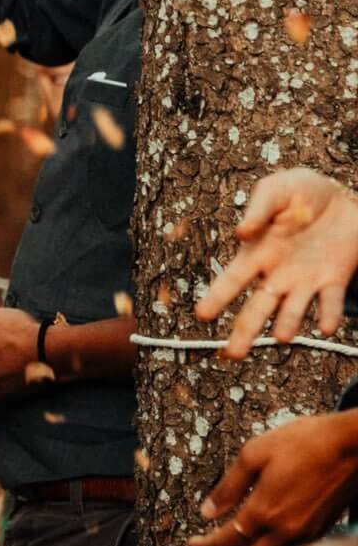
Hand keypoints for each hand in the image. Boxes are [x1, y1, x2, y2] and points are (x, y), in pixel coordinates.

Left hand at [188, 410, 357, 545]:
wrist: (355, 445)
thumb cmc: (305, 442)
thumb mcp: (254, 454)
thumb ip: (228, 487)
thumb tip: (206, 512)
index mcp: (264, 512)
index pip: (224, 543)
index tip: (190, 544)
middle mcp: (285, 531)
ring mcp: (306, 534)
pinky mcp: (321, 530)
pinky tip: (258, 543)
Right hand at [193, 168, 357, 359]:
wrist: (343, 197)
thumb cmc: (300, 192)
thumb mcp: (276, 190)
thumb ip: (259, 210)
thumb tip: (241, 233)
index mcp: (256, 254)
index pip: (232, 280)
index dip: (217, 297)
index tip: (202, 315)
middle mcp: (277, 274)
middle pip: (257, 308)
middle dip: (245, 331)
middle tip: (234, 354)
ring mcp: (305, 281)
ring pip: (292, 311)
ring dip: (287, 324)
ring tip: (281, 336)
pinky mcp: (335, 279)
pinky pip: (330, 302)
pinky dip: (328, 316)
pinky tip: (325, 327)